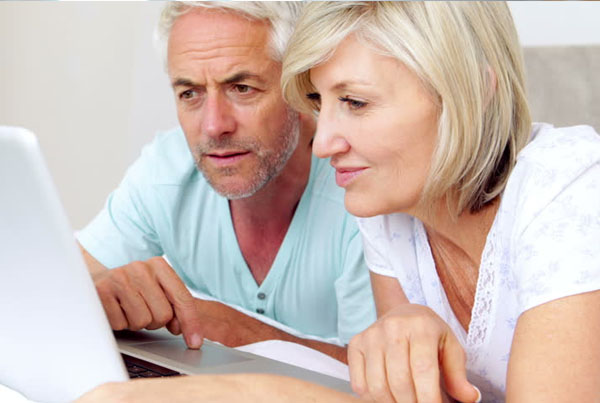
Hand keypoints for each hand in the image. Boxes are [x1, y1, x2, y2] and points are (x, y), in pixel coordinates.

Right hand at [93, 257, 203, 348]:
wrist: (96, 282)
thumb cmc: (131, 290)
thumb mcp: (155, 291)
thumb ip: (174, 307)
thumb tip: (183, 330)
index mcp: (159, 266)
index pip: (182, 298)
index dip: (191, 323)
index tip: (195, 342)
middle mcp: (141, 268)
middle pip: (163, 315)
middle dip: (154, 321)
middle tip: (142, 310)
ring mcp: (120, 277)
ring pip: (142, 321)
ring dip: (135, 323)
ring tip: (128, 309)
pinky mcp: (101, 291)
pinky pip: (121, 324)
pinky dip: (119, 323)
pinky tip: (115, 310)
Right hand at [347, 304, 479, 402]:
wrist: (403, 313)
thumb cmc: (430, 334)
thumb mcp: (450, 347)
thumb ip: (458, 374)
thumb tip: (470, 398)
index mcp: (421, 326)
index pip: (423, 370)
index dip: (429, 398)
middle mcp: (393, 327)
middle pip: (399, 381)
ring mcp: (371, 335)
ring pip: (378, 386)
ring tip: (405, 402)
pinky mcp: (356, 343)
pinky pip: (359, 383)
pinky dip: (372, 397)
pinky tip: (387, 394)